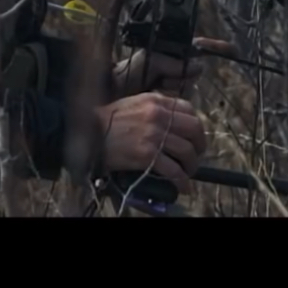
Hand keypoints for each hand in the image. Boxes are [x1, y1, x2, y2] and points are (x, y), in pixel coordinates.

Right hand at [94, 92, 208, 193]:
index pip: (189, 109)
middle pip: (194, 130)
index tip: (194, 137)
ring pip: (187, 151)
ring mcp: (154, 135)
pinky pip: (174, 170)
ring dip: (192, 165)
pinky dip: (182, 181)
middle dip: (200, 146)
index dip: (196, 126)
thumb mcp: (134, 104)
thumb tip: (173, 123)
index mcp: (156, 101)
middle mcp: (159, 115)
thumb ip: (154, 109)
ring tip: (187, 172)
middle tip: (196, 156)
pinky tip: (183, 187)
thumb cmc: (107, 120)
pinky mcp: (148, 155)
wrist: (88, 132)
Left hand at [111, 36, 237, 98]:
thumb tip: (197, 66)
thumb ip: (172, 62)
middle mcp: (176, 69)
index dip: (215, 48)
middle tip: (159, 77)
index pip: (198, 49)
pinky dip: (167, 97)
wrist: (114, 95)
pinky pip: (180, 101)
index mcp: (172, 55)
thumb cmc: (128, 73)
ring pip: (186, 89)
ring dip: (169, 88)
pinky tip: (154, 95)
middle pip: (192, 74)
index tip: (233, 49)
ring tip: (152, 86)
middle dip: (176, 77)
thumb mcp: (149, 60)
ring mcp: (173, 86)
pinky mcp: (171, 103)